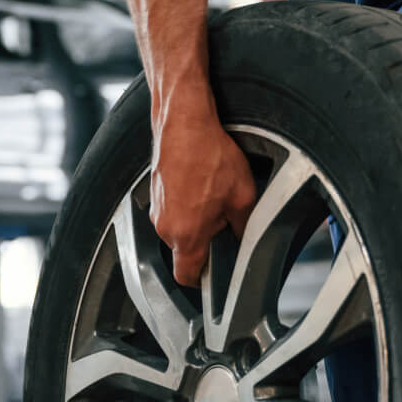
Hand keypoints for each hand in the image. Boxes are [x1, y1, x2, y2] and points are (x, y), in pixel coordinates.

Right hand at [148, 75, 254, 286]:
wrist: (184, 120)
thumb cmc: (209, 154)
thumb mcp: (243, 196)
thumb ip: (245, 228)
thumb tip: (247, 240)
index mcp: (186, 234)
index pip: (187, 276)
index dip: (203, 280)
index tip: (216, 274)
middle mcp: (165, 225)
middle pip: (185, 250)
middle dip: (206, 241)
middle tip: (225, 220)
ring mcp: (156, 207)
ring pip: (179, 228)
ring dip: (196, 219)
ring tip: (213, 194)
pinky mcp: (155, 191)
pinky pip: (173, 208)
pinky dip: (187, 202)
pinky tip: (202, 183)